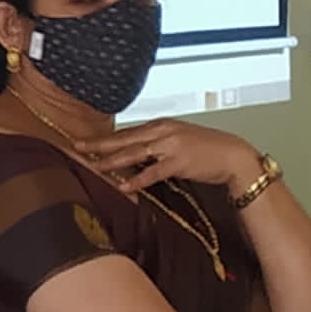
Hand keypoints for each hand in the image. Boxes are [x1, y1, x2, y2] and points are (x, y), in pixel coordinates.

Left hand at [74, 120, 262, 194]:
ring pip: (134, 153)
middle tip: (77, 147)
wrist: (233, 155)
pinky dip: (137, 180)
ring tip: (93, 166)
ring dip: (112, 161)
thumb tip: (132, 156)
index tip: (85, 142)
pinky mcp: (179, 162)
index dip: (104, 139)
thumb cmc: (205, 149)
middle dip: (98, 144)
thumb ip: (154, 146)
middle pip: (124, 139)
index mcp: (160, 125)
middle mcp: (162, 131)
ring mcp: (170, 146)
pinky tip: (124, 186)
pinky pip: (153, 172)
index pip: (126, 132)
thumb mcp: (176, 140)